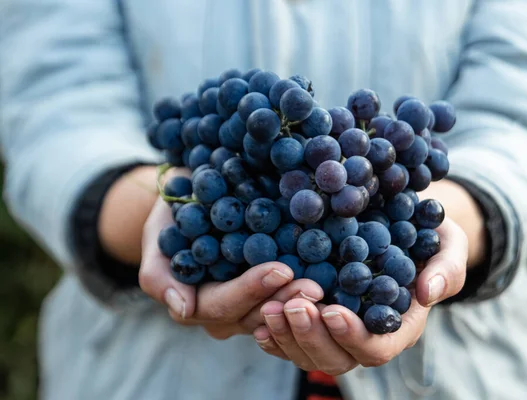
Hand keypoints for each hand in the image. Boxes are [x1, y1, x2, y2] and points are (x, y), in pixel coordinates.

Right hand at [140, 195, 324, 338]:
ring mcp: (250, 305)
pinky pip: (288, 297)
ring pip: (278, 312)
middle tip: (315, 286)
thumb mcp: (156, 238)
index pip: (225, 305)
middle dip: (285, 300)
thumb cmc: (171, 219)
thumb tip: (182, 309)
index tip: (281, 269)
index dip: (252, 290)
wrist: (193, 198)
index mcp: (196, 304)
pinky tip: (331, 278)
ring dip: (300, 300)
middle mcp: (226, 313)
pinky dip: (307, 290)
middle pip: (257, 315)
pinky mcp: (270, 291)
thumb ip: (159, 275)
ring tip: (326, 284)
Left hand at [253, 217, 467, 374]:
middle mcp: (367, 334)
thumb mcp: (448, 245)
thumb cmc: (429, 236)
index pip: (377, 347)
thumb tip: (428, 292)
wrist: (402, 224)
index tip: (331, 310)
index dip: (353, 336)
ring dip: (287, 336)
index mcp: (400, 325)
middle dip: (312, 337)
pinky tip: (259, 318)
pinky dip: (275, 335)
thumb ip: (446, 269)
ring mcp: (340, 329)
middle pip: (338, 358)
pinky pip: (293, 340)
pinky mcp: (317, 317)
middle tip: (291, 305)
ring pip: (310, 353)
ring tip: (268, 308)